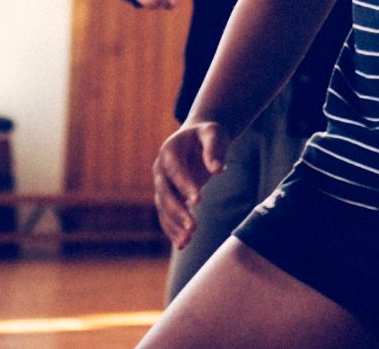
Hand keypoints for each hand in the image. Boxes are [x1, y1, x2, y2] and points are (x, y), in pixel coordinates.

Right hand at [153, 121, 229, 247]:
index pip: (174, 169)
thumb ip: (214, 149)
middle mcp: (160, 168)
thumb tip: (217, 170)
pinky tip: (183, 244)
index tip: (198, 201)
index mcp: (170, 150)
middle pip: (164, 192)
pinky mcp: (167, 196)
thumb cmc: (207, 134)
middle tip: (193, 227)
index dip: (184, 185)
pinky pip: (166, 215)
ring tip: (187, 240)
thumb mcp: (214, 134)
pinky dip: (172, 229)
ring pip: (163, 207)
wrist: (197, 138)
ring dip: (173, 224)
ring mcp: (161, 183)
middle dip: (177, 211)